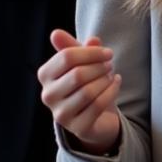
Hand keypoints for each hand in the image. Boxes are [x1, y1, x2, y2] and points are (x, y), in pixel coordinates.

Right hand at [37, 29, 121, 153]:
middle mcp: (48, 96)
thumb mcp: (83, 63)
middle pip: (78, 74)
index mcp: (45, 75)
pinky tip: (116, 84)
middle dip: (99, 67)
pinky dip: (112, 91)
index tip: (107, 53)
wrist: (96, 116)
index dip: (91, 52)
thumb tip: (56, 33)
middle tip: (110, 64)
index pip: (66, 57)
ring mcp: (61, 114)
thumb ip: (75, 48)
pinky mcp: (77, 128)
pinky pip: (98, 105)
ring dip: (105, 80)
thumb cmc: (87, 83)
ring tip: (111, 75)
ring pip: (88, 91)